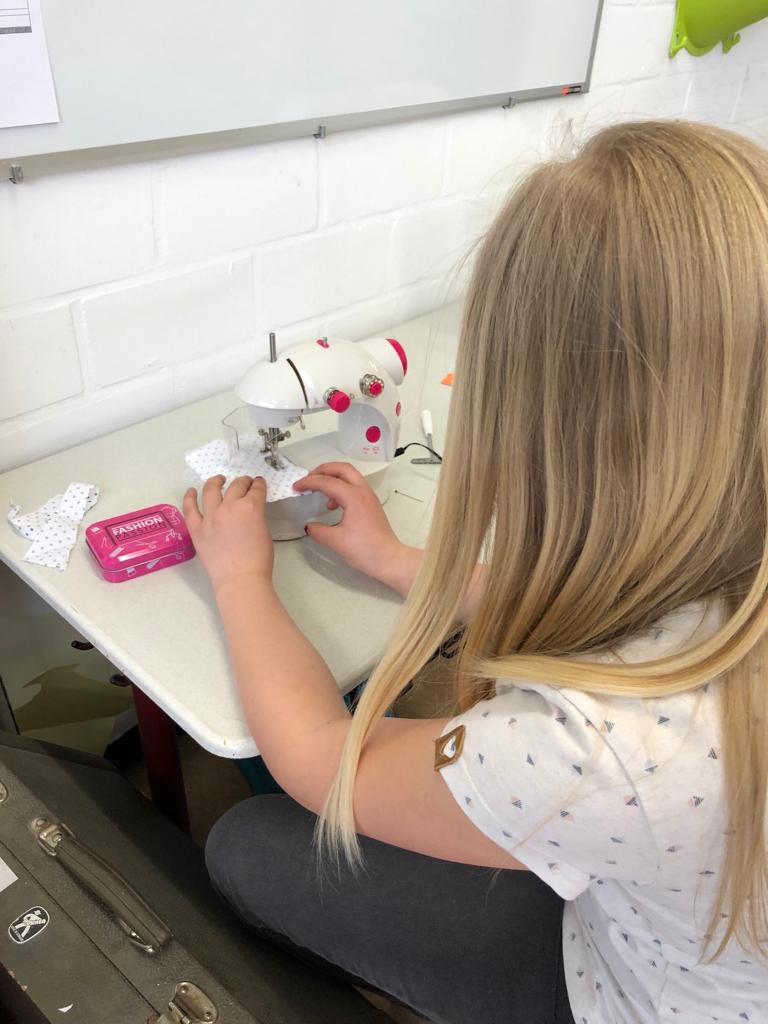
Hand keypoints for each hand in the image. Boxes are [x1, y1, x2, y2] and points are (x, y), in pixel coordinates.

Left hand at [183, 475, 272, 593]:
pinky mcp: (196, 528)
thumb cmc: (258, 561)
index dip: (259, 484)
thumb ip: (256, 517)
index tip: (258, 483)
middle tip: (245, 482)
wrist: (240, 580)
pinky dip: (189, 497)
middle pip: (236, 486)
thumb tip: (250, 512)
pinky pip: (189, 508)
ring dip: (216, 481)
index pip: (256, 489)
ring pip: (211, 490)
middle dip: (243, 481)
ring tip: (219, 480)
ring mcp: (210, 517)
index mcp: (251, 507)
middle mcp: (229, 507)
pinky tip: (191, 491)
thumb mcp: (264, 532)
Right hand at [293, 462, 409, 583]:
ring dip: (333, 478)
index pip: (327, 482)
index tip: (296, 487)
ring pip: (350, 476)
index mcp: (354, 497)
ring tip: (319, 492)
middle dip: (323, 470)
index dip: (309, 482)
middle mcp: (363, 491)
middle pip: (342, 468)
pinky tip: (333, 505)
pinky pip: (355, 486)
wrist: (389, 559)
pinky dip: (341, 488)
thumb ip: (318, 531)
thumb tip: (309, 526)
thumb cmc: (364, 549)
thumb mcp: (336, 541)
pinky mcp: (371, 504)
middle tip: (308, 479)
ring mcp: (369, 497)